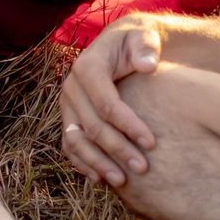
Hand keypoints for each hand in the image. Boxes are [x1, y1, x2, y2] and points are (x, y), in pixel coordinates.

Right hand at [57, 15, 166, 187]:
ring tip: (122, 181)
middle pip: (92, 126)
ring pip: (76, 140)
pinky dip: (83, 163)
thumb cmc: (136, 42)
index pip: (106, 103)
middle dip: (118, 149)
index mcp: (88, 67)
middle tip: (143, 168)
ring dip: (98, 163)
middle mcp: (71, 87)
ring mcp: (67, 105)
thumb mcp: (144, 37)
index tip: (152, 143)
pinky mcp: (69, 117)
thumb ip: (146, 48)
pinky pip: (70, 145)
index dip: (128, 125)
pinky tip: (101, 179)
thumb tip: (147, 66)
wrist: (121, 45)